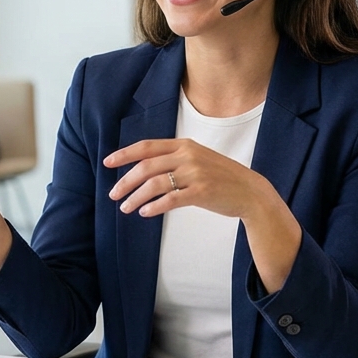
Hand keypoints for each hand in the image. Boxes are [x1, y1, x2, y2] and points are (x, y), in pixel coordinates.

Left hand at [105, 138, 272, 219]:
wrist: (249, 191)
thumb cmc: (220, 177)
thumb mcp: (197, 158)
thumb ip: (174, 159)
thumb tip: (143, 169)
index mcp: (184, 145)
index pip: (147, 146)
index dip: (124, 154)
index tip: (108, 162)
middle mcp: (187, 156)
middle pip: (146, 166)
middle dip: (125, 181)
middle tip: (113, 195)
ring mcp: (195, 173)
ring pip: (154, 184)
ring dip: (136, 197)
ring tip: (125, 208)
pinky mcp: (201, 191)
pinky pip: (170, 199)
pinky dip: (154, 206)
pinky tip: (145, 212)